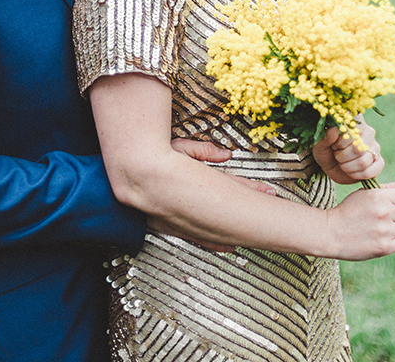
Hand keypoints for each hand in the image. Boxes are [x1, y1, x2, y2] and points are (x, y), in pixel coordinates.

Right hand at [155, 139, 275, 251]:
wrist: (125, 177)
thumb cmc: (149, 158)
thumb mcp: (179, 147)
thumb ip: (203, 151)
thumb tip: (225, 154)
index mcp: (199, 184)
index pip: (233, 186)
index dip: (252, 189)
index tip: (268, 191)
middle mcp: (194, 204)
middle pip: (229, 205)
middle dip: (250, 205)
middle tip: (269, 204)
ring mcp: (184, 218)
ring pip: (218, 226)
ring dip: (236, 229)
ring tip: (257, 233)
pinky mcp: (171, 226)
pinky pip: (199, 238)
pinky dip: (214, 243)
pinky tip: (226, 247)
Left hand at [312, 118, 384, 184]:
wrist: (331, 165)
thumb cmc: (326, 151)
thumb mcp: (319, 145)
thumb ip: (325, 137)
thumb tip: (334, 129)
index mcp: (354, 122)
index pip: (353, 129)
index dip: (341, 142)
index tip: (334, 145)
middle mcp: (368, 132)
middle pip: (358, 148)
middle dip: (342, 156)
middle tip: (337, 155)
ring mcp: (375, 147)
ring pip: (364, 161)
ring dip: (347, 166)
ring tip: (342, 163)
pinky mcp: (379, 161)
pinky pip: (372, 171)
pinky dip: (357, 175)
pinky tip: (350, 172)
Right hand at [325, 176, 394, 259]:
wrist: (330, 233)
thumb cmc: (349, 211)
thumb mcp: (366, 194)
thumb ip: (389, 187)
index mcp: (378, 196)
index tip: (390, 205)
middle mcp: (383, 212)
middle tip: (387, 218)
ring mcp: (384, 231)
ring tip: (386, 228)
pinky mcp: (384, 247)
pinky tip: (385, 238)